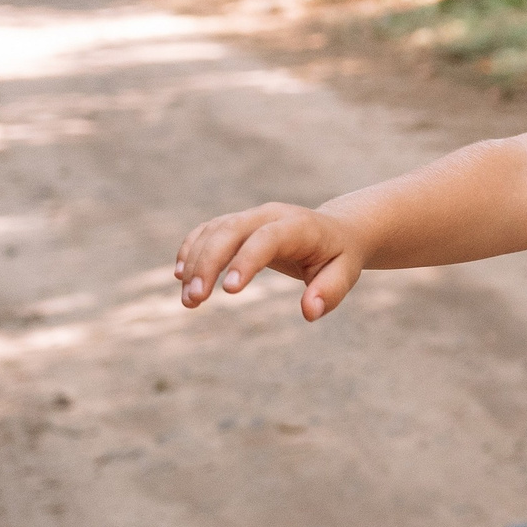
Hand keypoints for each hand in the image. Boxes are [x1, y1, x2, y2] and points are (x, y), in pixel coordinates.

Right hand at [174, 202, 362, 321]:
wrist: (336, 230)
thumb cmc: (339, 256)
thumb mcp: (346, 273)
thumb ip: (330, 291)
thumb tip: (310, 312)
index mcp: (299, 226)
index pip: (267, 238)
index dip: (246, 260)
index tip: (228, 291)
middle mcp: (270, 215)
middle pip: (231, 230)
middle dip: (208, 262)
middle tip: (194, 299)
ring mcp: (251, 216)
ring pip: (214, 231)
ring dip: (195, 262)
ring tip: (189, 300)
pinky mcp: (238, 224)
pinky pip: (208, 230)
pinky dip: (191, 249)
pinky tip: (180, 275)